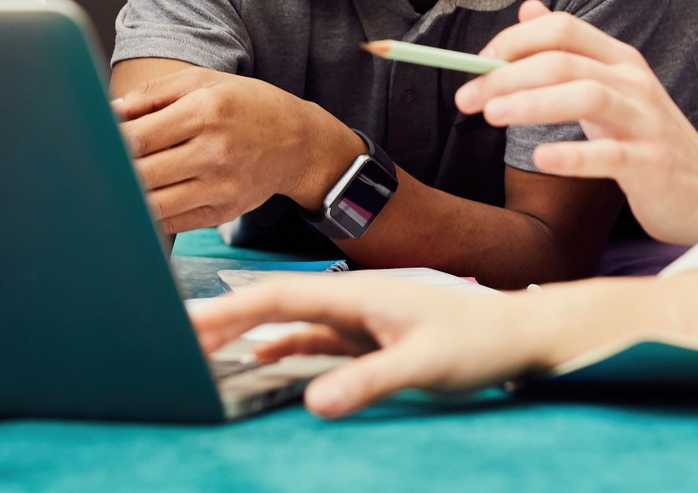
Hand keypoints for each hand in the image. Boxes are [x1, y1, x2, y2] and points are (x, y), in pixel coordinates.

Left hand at [115, 70, 364, 235]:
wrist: (298, 142)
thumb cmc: (247, 105)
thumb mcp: (206, 81)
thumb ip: (155, 93)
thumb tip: (111, 111)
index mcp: (207, 112)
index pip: (140, 136)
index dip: (110, 143)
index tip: (92, 141)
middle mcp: (214, 152)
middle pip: (142, 173)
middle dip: (113, 172)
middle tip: (92, 168)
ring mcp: (220, 187)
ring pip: (154, 203)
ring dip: (127, 197)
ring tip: (110, 187)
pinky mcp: (222, 211)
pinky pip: (173, 222)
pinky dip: (149, 214)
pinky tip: (137, 202)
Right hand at [190, 275, 544, 416]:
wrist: (524, 333)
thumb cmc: (481, 342)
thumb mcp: (424, 365)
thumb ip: (369, 381)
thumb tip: (314, 403)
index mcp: (357, 293)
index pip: (279, 297)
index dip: (230, 311)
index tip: (186, 322)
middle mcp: (351, 299)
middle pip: (275, 304)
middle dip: (225, 317)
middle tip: (173, 333)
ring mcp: (360, 317)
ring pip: (291, 322)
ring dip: (250, 333)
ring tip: (204, 344)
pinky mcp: (371, 336)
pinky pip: (315, 340)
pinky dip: (284, 347)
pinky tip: (263, 358)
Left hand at [462, 0, 697, 244]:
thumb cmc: (649, 142)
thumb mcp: (612, 88)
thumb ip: (571, 51)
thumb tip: (528, 7)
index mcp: (620, 60)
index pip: (562, 28)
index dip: (514, 39)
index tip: (477, 63)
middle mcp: (634, 83)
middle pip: (564, 61)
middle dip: (507, 74)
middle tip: (466, 97)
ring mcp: (646, 122)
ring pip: (586, 96)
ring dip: (532, 103)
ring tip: (492, 116)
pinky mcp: (652, 164)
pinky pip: (609, 155)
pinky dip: (573, 154)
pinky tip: (540, 158)